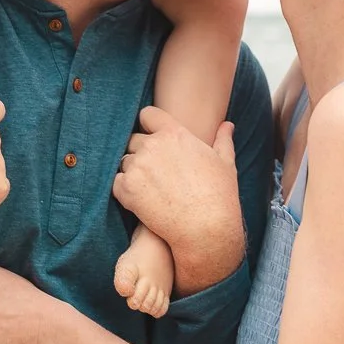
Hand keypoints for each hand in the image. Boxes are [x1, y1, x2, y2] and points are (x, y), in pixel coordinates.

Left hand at [113, 108, 244, 292]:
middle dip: (140, 152)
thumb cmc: (219, 196)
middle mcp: (153, 146)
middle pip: (133, 139)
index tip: (151, 136)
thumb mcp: (225, 163)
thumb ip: (223, 140)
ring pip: (124, 162)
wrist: (206, 229)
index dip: (148, 125)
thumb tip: (227, 125)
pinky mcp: (126, 189)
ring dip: (132, 172)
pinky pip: (116, 183)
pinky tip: (141, 200)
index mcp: (174, 134)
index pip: (147, 115)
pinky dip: (124, 190)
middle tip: (154, 171)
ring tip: (150, 189)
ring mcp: (138, 167)